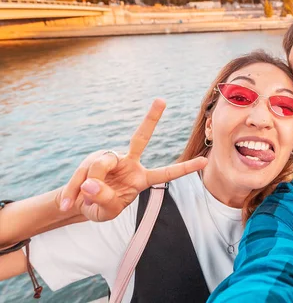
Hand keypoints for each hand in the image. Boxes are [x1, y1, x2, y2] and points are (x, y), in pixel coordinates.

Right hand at [56, 99, 206, 221]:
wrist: (78, 204)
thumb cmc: (99, 207)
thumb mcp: (105, 211)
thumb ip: (104, 199)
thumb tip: (92, 181)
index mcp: (140, 178)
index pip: (165, 173)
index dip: (184, 168)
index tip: (204, 161)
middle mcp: (128, 162)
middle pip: (140, 139)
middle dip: (151, 119)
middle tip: (161, 100)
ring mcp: (109, 158)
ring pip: (101, 165)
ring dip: (90, 185)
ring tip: (82, 201)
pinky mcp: (91, 160)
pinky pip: (82, 173)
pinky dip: (74, 191)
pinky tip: (70, 203)